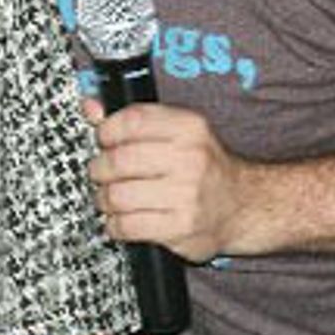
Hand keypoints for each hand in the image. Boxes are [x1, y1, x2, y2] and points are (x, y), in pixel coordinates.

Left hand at [85, 98, 253, 262]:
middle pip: (119, 160)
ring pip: (118, 195)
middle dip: (99, 169)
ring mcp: (186, 195)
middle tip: (101, 173)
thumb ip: (132, 119)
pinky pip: (128, 226)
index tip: (103, 140)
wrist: (243, 204)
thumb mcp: (176, 131)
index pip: (131, 120)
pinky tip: (121, 219)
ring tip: (109, 198)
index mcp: (188, 127)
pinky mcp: (180, 228)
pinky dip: (115, 224)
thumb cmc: (203, 165)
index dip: (106, 131)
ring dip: (104, 199)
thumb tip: (91, 107)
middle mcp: (190, 159)